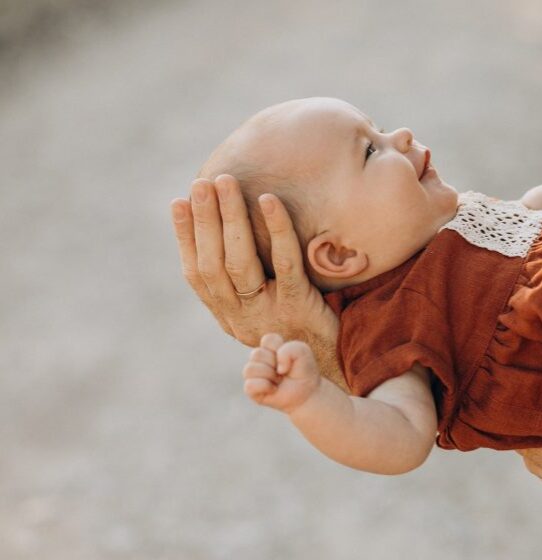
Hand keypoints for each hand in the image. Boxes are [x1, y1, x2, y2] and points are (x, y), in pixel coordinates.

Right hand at [171, 175, 338, 358]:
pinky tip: (269, 200)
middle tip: (201, 183)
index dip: (185, 238)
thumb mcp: (267, 309)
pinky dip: (276, 229)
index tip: (178, 202)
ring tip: (226, 182)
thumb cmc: (303, 329)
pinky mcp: (297, 307)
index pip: (196, 274)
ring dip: (230, 218)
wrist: (333, 366)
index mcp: (228, 316)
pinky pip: (284, 263)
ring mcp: (267, 314)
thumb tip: (230, 237)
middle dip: (204, 220)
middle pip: (213, 264)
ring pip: (240, 262)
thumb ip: (248, 284)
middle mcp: (240, 318)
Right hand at [243, 333, 320, 412]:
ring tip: (279, 381)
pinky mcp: (251, 390)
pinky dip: (265, 387)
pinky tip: (274, 389)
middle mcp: (258, 360)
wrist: (307, 394)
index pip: (267, 339)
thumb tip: (278, 367)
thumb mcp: (303, 353)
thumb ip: (291, 349)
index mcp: (269, 348)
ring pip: (251, 369)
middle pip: (257, 354)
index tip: (290, 358)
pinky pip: (250, 385)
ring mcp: (253, 375)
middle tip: (284, 372)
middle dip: (275, 364)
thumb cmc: (303, 372)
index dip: (279, 348)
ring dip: (270, 376)